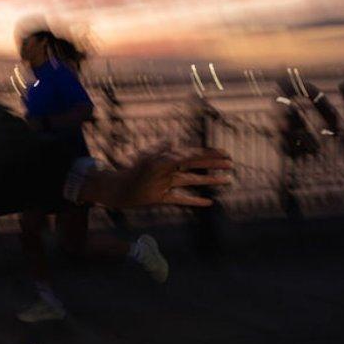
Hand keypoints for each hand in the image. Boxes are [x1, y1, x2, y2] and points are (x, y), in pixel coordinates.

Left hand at [84, 147, 233, 208]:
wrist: (112, 189)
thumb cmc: (128, 173)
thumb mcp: (147, 162)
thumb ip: (163, 154)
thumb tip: (174, 140)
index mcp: (166, 158)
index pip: (192, 154)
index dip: (208, 153)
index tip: (224, 153)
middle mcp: (168, 169)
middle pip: (195, 165)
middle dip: (213, 164)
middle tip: (231, 164)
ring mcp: (165, 183)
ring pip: (192, 181)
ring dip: (209, 181)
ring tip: (226, 181)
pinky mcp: (160, 197)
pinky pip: (181, 199)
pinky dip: (194, 200)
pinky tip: (208, 202)